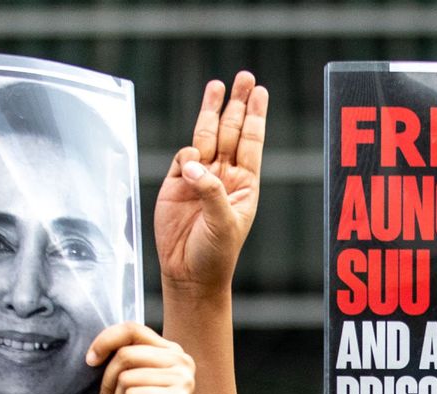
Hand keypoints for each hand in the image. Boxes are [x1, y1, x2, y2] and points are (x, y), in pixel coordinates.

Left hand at [86, 323, 196, 393]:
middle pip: (125, 354)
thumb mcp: (133, 383)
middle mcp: (182, 362)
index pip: (132, 329)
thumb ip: (125, 360)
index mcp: (172, 352)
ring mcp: (183, 380)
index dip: (105, 341)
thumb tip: (95, 350)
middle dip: (108, 383)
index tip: (90, 360)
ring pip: (126, 378)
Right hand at [154, 72, 267, 294]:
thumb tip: (193, 163)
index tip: (260, 92)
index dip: (254, 116)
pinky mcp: (176, 183)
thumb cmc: (216, 254)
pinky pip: (183, 158)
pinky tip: (191, 159)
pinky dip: (187, 153)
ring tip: (217, 85)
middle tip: (243, 77)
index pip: (251, 141)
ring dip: (211, 111)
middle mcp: (224, 176)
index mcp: (245, 184)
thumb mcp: (223, 224)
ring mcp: (200, 177)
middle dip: (236, 103)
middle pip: (231, 131)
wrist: (189, 273)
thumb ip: (210, 192)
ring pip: (207, 136)